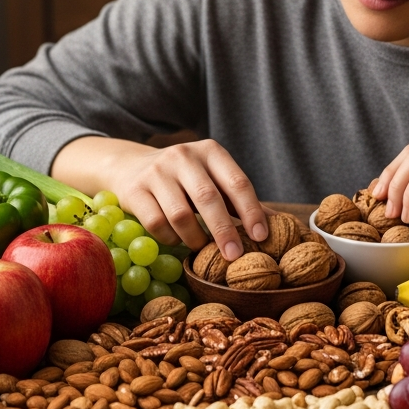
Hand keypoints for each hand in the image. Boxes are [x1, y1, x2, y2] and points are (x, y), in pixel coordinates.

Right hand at [51, 136, 268, 260]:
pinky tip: (177, 240)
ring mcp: (156, 172)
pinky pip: (157, 223)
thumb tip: (278, 223)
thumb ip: (239, 199)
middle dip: (224, 231)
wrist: (130, 166)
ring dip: (195, 238)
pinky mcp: (134, 190)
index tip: (261, 237)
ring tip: (202, 248)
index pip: (237, 182)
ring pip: (181, 215)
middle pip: (209, 199)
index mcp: (210, 152)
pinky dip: (171, 239)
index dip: (251, 211)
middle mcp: (183, 156)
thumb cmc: (184, 179)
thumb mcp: (213, 179)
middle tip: (234, 256)